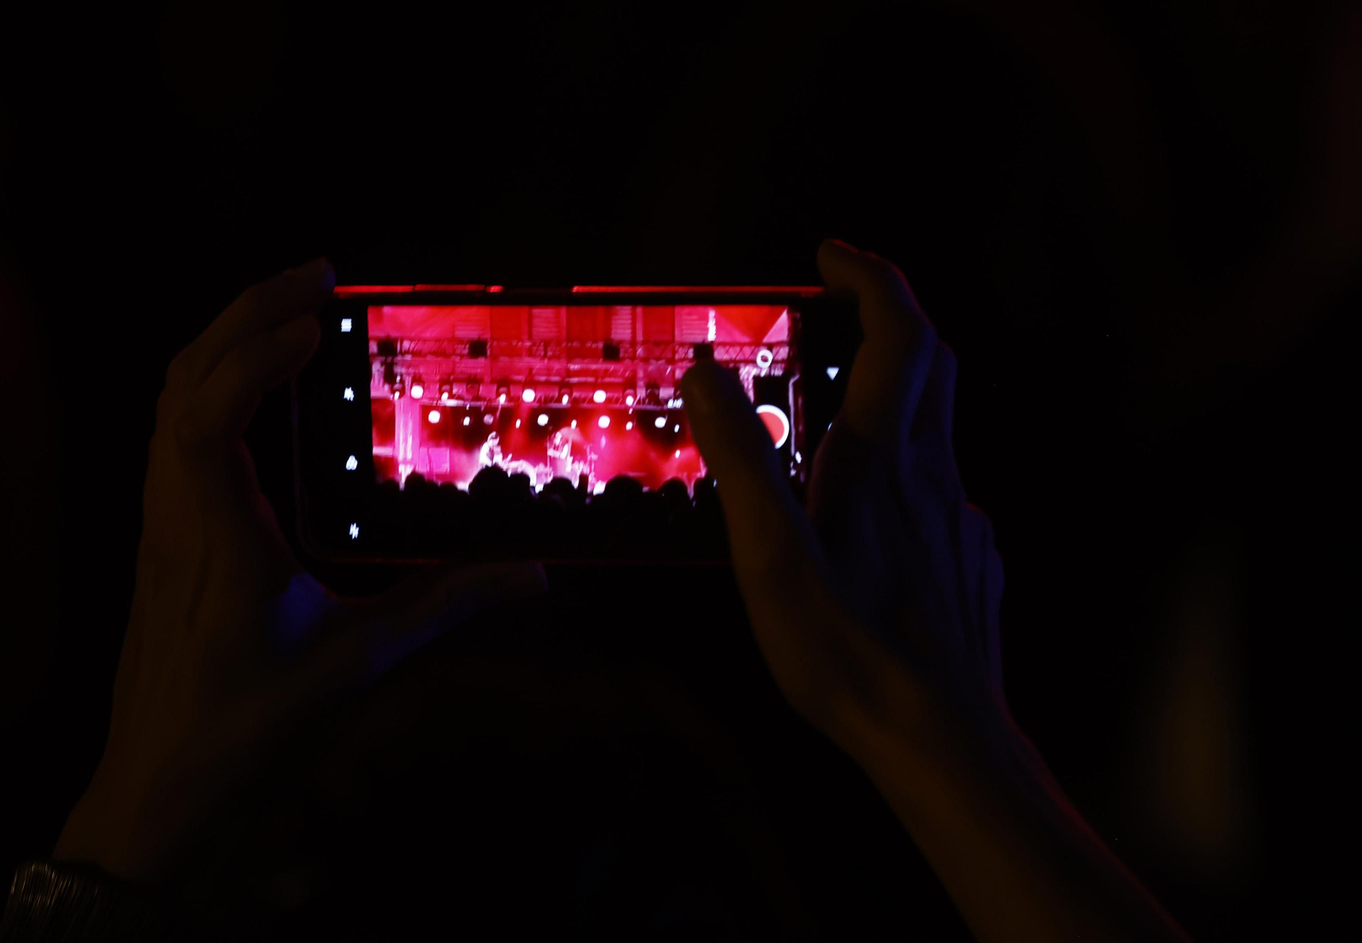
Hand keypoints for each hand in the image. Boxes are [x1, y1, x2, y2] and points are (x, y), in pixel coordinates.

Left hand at [54, 258, 545, 885]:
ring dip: (224, 345)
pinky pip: (175, 438)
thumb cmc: (246, 733)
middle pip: (182, 382)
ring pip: (171, 405)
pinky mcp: (164, 543)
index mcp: (210, 534)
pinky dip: (215, 390)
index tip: (316, 316)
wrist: (160, 796)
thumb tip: (530, 574)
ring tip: (291, 312)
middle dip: (244, 314)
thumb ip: (445, 608)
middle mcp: (174, 514)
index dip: (253, 351)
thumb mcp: (356, 665)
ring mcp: (160, 527)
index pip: (206, 411)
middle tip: (316, 275)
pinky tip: (262, 395)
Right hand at [684, 240, 1190, 942]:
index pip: (900, 331)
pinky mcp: (970, 561)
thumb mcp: (770, 559)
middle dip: (891, 308)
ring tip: (836, 401)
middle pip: (934, 360)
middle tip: (839, 294)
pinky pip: (942, 486)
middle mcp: (933, 476)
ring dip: (896, 384)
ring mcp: (960, 519)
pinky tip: (871, 511)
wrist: (942, 740)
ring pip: (939, 423)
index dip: (870, 274)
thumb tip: (708, 375)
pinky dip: (905, 461)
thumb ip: (740, 460)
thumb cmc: (851, 656)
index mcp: (883, 462)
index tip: (829, 251)